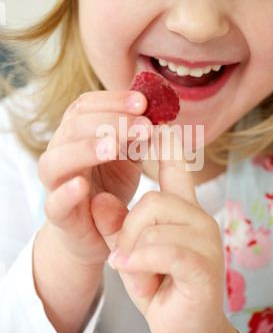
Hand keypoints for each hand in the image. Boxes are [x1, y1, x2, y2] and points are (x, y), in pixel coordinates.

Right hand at [37, 90, 149, 264]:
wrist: (95, 232)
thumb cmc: (111, 188)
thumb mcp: (129, 157)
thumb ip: (138, 135)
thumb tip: (159, 113)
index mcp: (77, 135)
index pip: (84, 106)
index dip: (112, 100)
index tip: (143, 102)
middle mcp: (61, 154)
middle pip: (72, 127)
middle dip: (109, 122)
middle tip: (144, 126)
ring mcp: (56, 184)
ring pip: (55, 160)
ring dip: (84, 150)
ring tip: (113, 147)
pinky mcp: (58, 215)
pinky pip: (53, 203)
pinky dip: (65, 193)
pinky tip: (82, 185)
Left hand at [92, 129, 244, 332]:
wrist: (185, 331)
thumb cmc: (158, 285)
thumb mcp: (129, 251)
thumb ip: (114, 224)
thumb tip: (100, 198)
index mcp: (184, 211)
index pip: (178, 169)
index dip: (168, 145)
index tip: (160, 124)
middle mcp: (200, 219)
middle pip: (153, 200)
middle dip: (127, 229)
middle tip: (124, 256)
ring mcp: (206, 241)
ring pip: (154, 224)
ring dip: (133, 252)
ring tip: (135, 273)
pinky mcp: (204, 266)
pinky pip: (163, 250)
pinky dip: (139, 263)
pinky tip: (131, 273)